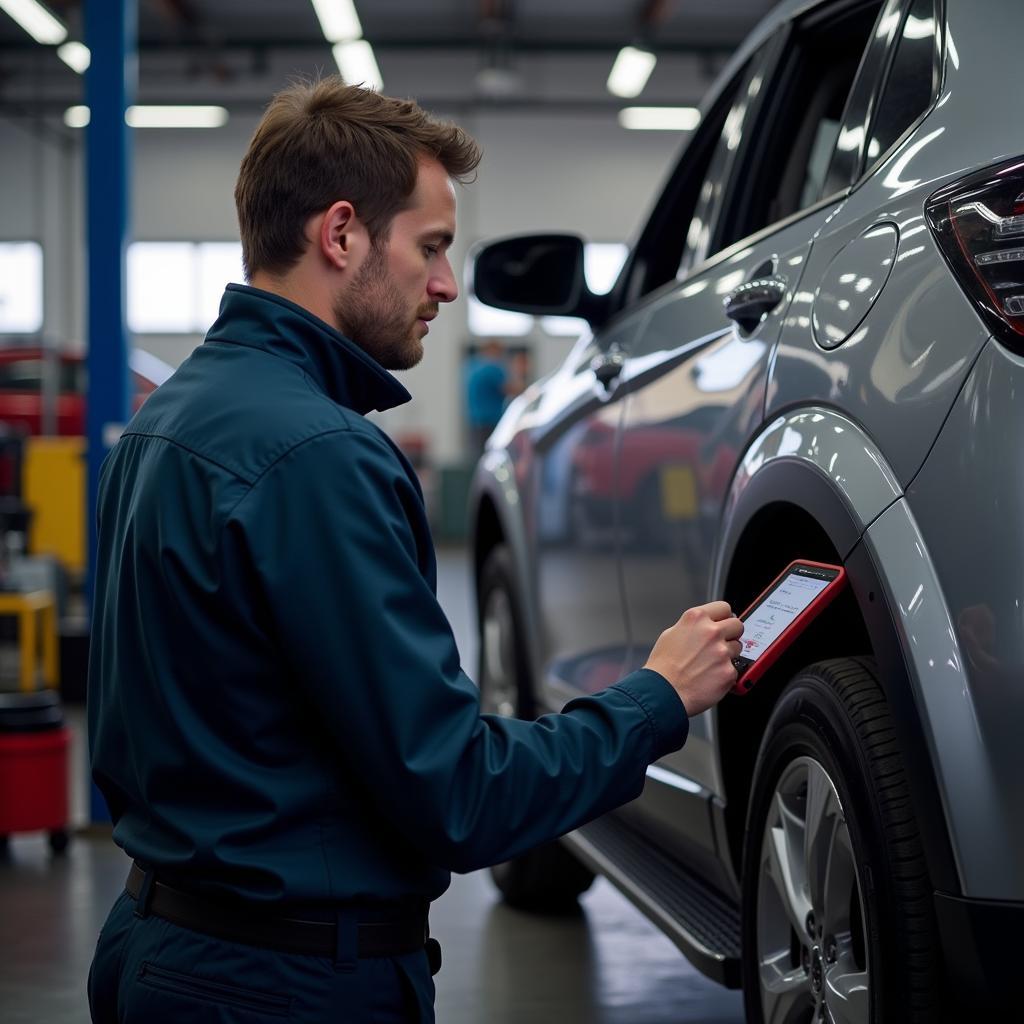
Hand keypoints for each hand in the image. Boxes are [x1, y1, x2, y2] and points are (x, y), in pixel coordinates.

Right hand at [643, 601, 743, 716]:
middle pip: (737, 625)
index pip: (724, 607)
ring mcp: (722, 652)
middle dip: (731, 634)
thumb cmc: (663, 667)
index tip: (723, 623)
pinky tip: (709, 677)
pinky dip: (724, 674)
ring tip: (710, 664)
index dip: (724, 617)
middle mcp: (711, 632)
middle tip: (720, 644)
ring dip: (728, 655)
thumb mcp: (671, 634)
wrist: (663, 692)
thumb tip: (704, 626)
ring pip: (737, 648)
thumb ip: (692, 626)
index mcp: (696, 619)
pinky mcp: (728, 671)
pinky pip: (734, 669)